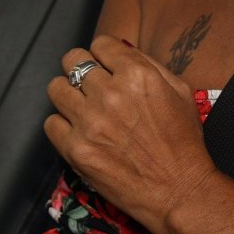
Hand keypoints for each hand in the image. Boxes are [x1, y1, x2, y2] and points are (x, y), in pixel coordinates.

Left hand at [45, 36, 221, 230]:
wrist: (178, 189)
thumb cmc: (183, 142)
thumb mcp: (179, 91)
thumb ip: (149, 65)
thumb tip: (121, 51)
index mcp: (138, 75)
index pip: (100, 44)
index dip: (103, 54)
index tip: (105, 65)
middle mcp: (110, 94)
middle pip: (73, 60)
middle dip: (81, 67)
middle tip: (89, 82)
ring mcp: (89, 122)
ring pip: (55, 88)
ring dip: (68, 93)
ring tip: (81, 106)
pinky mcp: (76, 149)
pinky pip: (50, 123)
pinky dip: (62, 125)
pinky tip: (80, 131)